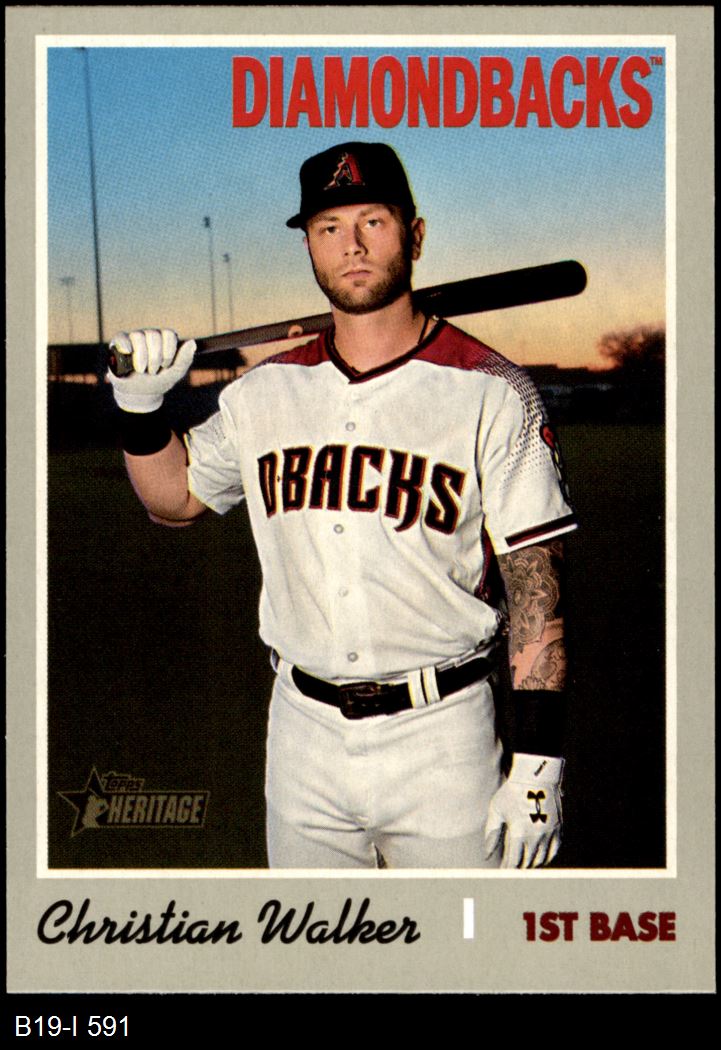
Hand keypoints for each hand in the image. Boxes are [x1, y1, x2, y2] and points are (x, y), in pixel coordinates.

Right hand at [107, 328, 195, 412]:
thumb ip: (185, 359)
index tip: (165, 366)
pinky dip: (125, 345)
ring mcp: (134, 338)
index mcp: (164, 340)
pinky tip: (128, 353)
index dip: (168, 352)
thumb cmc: (159, 381)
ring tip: (141, 370)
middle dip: (155, 357)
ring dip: (142, 357)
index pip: (168, 334)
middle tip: (153, 371)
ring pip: (138, 336)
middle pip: (154, 335)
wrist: (140, 394)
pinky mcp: (119, 344)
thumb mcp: (175, 373)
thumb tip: (192, 342)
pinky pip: (122, 337)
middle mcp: (150, 335)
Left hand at [484, 753, 563, 867]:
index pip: (513, 862)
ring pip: (540, 859)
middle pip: (526, 862)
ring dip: (530, 863)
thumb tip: (487, 855)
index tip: (502, 871)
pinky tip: (539, 858)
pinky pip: (554, 851)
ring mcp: (548, 833)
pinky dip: (546, 857)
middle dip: (517, 866)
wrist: (535, 775)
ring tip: (522, 863)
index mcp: (518, 834)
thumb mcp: (496, 810)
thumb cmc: (511, 791)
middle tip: (510, 867)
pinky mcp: (558, 828)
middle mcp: (535, 837)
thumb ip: (491, 834)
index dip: (507, 869)